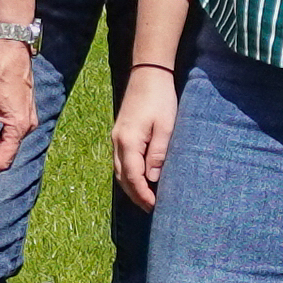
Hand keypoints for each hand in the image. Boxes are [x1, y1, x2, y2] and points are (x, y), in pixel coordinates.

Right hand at [112, 64, 180, 209]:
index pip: (133, 177)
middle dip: (136, 195)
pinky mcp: (120, 133)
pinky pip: (121, 161)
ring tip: (147, 198)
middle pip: (122, 177)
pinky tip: (141, 178)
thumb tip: (151, 179)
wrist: (148, 74)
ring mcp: (117, 137)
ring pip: (120, 170)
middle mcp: (118, 142)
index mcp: (128, 142)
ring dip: (131, 186)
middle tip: (152, 208)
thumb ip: (157, 154)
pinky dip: (129, 174)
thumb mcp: (165, 127)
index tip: (155, 207)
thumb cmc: (160, 99)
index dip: (143, 195)